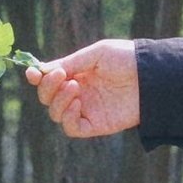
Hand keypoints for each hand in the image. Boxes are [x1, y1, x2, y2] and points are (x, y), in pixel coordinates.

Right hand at [24, 39, 139, 138]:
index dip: (37, 77)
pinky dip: (68, 117)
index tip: (32, 73)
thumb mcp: (96, 54)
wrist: (151, 76)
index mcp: (77, 74)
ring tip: (74, 87)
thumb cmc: (126, 59)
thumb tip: (43, 70)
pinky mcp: (96, 125)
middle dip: (47, 87)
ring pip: (55, 114)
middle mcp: (78, 93)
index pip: (49, 80)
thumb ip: (71, 63)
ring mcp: (86, 110)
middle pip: (47, 98)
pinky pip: (72, 128)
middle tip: (61, 76)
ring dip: (58, 100)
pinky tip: (78, 103)